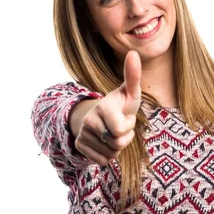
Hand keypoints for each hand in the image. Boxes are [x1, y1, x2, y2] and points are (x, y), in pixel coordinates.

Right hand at [74, 50, 141, 164]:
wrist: (100, 116)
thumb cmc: (120, 105)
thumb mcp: (129, 92)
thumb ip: (133, 75)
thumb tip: (134, 52)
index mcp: (102, 107)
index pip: (121, 130)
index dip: (129, 127)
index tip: (125, 117)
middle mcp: (88, 120)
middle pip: (117, 144)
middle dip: (124, 138)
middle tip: (120, 127)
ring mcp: (82, 134)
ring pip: (110, 154)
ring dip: (117, 147)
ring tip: (112, 133)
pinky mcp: (79, 146)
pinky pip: (102, 161)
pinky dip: (107, 155)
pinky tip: (105, 142)